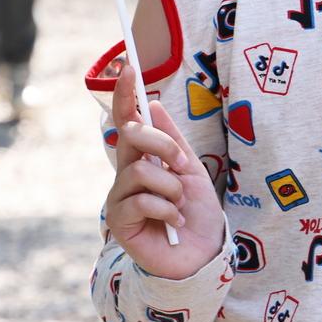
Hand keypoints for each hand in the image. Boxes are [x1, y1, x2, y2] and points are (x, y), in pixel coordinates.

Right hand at [105, 64, 225, 279]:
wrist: (202, 254)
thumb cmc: (197, 213)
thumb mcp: (190, 169)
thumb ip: (171, 139)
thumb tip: (153, 102)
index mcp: (142, 159)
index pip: (127, 120)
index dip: (125, 94)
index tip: (129, 66)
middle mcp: (126, 174)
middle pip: (130, 136)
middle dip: (163, 145)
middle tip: (181, 165)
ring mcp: (120, 198)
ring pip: (141, 171)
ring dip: (171, 187)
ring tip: (179, 205)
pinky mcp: (119, 222)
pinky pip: (142, 201)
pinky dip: (167, 210)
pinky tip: (172, 222)